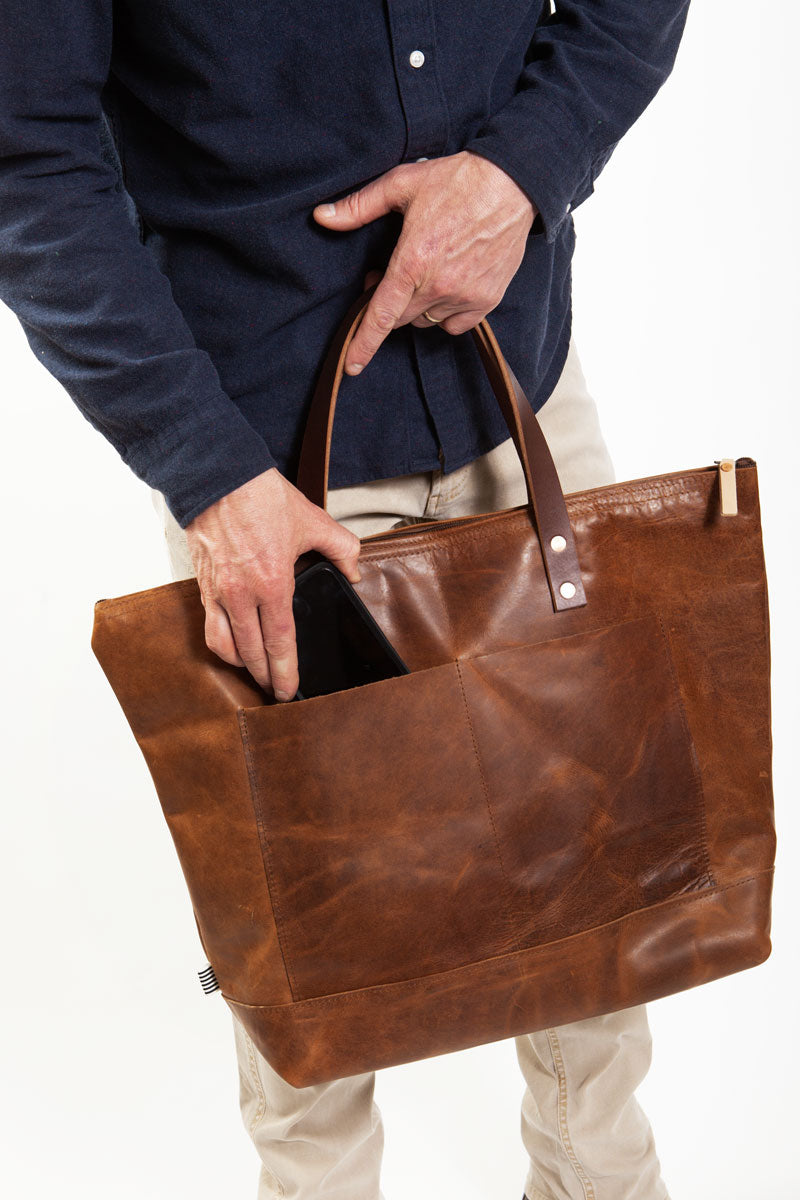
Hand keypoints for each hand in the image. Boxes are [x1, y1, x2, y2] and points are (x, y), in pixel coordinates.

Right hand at [184, 467, 361, 700]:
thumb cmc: (260, 497)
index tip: (290, 690)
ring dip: (242, 665)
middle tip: (277, 690)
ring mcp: (218, 592)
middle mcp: (241, 594)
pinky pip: (210, 627)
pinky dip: (222, 644)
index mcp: (272, 582)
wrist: (218, 477)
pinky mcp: (203, 584)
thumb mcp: (313, 521)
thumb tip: (355, 571)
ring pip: (225, 646)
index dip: (285, 671)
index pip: (279, 642)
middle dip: (266, 677)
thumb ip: (342, 549)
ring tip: (256, 671)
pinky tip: (233, 645)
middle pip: (252, 653)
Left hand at [312, 150, 536, 374]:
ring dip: (418, 306)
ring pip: (426, 321)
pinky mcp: (486, 301)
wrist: (512, 184)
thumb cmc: (456, 180)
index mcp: (412, 262)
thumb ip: (358, 206)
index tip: (352, 366)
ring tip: (425, 273)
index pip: (380, 316)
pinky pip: (454, 325)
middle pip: (400, 317)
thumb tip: (321, 217)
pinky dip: (446, 314)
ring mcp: (464, 296)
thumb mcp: (401, 184)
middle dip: (390, 301)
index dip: (362, 344)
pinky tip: (448, 286)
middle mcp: (438, 286)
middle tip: (393, 272)